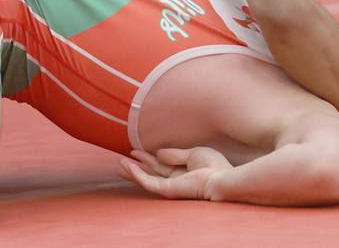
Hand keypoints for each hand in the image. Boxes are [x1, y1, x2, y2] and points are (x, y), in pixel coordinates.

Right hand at [118, 147, 232, 199]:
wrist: (220, 178)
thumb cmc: (214, 166)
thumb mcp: (193, 153)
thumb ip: (175, 154)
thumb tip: (158, 152)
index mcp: (182, 170)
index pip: (160, 164)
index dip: (148, 157)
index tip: (135, 149)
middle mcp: (174, 179)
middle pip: (150, 172)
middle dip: (136, 166)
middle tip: (121, 160)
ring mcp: (169, 185)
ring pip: (145, 178)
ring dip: (131, 171)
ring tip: (118, 163)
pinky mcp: (167, 189)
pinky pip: (148, 182)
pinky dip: (137, 175)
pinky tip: (128, 166)